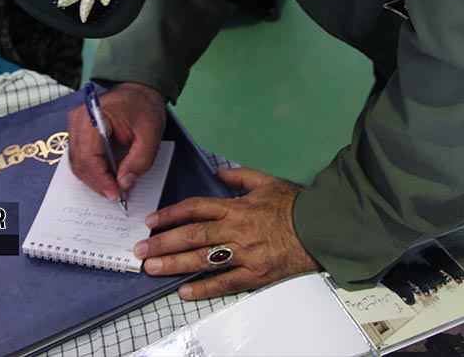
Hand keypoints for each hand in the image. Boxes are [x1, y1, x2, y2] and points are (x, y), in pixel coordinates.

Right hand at [67, 82, 165, 199]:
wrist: (140, 91)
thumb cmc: (144, 107)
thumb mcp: (150, 134)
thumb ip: (140, 160)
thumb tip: (124, 184)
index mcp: (91, 117)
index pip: (88, 157)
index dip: (101, 180)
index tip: (116, 194)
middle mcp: (77, 122)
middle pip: (80, 164)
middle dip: (99, 183)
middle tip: (120, 195)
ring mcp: (75, 128)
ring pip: (78, 165)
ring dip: (96, 180)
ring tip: (117, 188)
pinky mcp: (80, 134)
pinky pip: (82, 159)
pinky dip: (95, 172)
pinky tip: (111, 178)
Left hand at [133, 167, 321, 299]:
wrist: (322, 228)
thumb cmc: (296, 205)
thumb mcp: (268, 181)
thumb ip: (240, 176)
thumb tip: (217, 171)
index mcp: (237, 207)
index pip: (196, 209)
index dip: (171, 215)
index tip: (152, 222)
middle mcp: (236, 230)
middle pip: (192, 236)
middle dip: (163, 243)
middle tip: (141, 250)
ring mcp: (245, 254)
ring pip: (203, 260)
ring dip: (174, 264)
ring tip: (152, 268)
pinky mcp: (255, 275)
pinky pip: (225, 283)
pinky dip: (204, 288)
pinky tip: (184, 291)